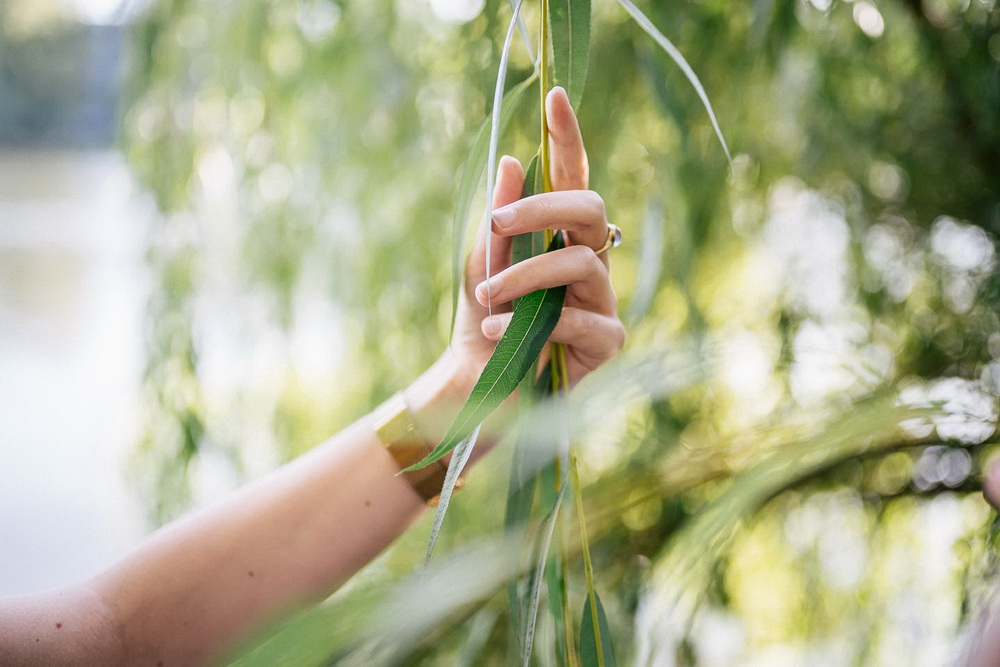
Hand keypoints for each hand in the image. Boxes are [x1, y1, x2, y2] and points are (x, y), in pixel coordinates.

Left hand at [451, 85, 625, 392]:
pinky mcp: (606, 342)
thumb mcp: (481, 267)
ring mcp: (603, 300)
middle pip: (590, 209)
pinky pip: (580, 318)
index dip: (568, 138)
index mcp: (562, 238)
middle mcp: (590, 262)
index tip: (555, 96)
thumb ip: (497, 221)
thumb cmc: (486, 323)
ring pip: (580, 263)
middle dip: (543, 208)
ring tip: (485, 299)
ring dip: (524, 277)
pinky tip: (498, 332)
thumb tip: (510, 159)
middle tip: (497, 222)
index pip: (572, 179)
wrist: (480, 387)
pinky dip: (532, 323)